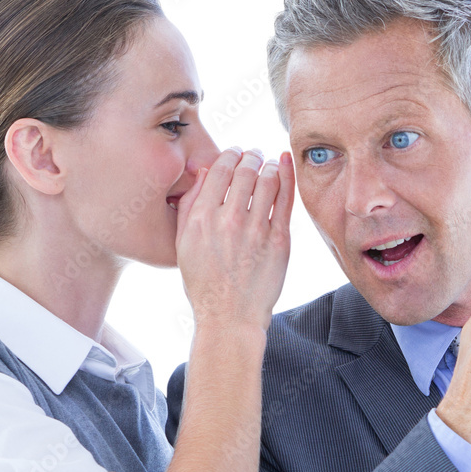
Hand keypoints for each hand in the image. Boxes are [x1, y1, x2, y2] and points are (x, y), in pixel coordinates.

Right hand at [175, 147, 294, 332]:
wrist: (229, 317)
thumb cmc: (205, 284)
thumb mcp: (183, 245)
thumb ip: (189, 206)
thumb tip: (203, 172)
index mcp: (201, 219)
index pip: (218, 170)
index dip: (229, 155)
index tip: (234, 154)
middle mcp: (227, 220)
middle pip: (244, 170)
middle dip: (251, 157)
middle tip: (254, 155)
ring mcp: (255, 230)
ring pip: (267, 180)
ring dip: (269, 166)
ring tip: (268, 166)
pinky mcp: (278, 241)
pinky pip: (285, 198)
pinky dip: (287, 175)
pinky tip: (285, 164)